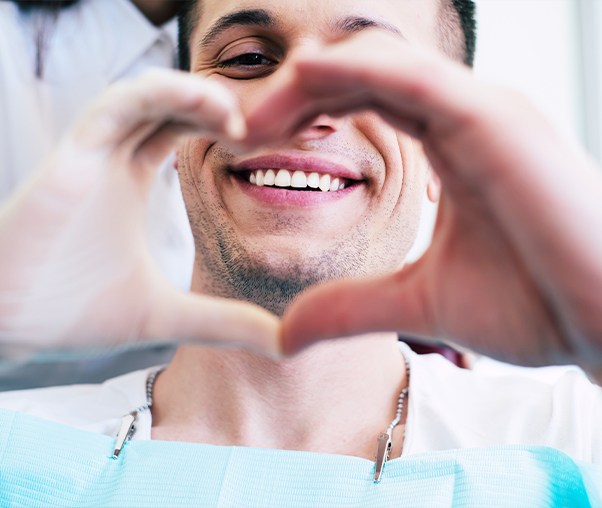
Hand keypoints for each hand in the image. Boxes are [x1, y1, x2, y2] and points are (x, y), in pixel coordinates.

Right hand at [0, 69, 278, 356]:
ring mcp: (91, 155)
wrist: (8, 337)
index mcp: (132, 183)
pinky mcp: (72, 158)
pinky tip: (203, 109)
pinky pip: (117, 106)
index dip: (221, 125)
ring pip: (146, 95)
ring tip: (236, 120)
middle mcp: (112, 161)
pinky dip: (158, 94)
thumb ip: (227, 324)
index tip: (263, 141)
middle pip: (170, 104)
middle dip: (216, 105)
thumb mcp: (170, 319)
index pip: (181, 130)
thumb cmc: (74, 322)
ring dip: (194, 94)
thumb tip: (287, 345)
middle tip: (261, 126)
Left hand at [255, 31, 601, 374]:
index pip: (363, 105)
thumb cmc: (534, 304)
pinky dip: (356, 70)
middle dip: (297, 98)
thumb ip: (351, 306)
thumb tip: (284, 333)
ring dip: (314, 79)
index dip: (305, 117)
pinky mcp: (496, 121)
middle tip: (244, 130)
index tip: (255, 145)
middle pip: (361, 79)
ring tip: (260, 113)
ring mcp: (483, 113)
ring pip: (382, 65)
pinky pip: (414, 77)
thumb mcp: (416, 302)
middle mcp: (464, 118)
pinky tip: (306, 77)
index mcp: (450, 147)